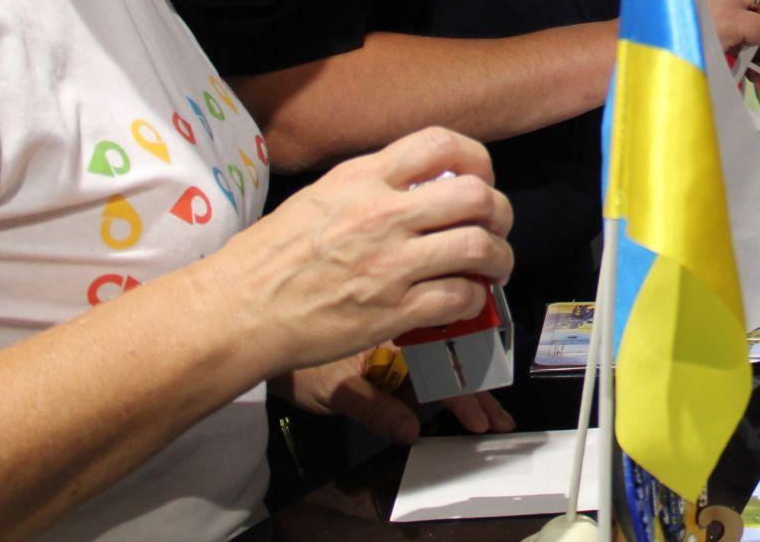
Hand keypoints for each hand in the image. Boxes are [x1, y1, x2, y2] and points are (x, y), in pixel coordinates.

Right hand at [202, 127, 513, 380]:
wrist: (236, 311)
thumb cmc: (270, 256)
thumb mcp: (320, 194)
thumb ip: (371, 183)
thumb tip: (421, 183)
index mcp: (362, 178)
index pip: (440, 143)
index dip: (477, 158)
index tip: (481, 178)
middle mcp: (382, 214)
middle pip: (476, 196)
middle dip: (499, 212)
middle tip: (495, 228)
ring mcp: (390, 265)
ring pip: (480, 248)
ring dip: (499, 259)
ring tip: (494, 268)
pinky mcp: (393, 312)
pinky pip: (459, 298)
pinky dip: (473, 299)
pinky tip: (464, 300)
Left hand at [276, 349, 516, 445]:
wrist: (264, 337)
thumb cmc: (295, 358)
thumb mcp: (334, 387)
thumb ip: (374, 408)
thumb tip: (410, 430)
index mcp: (394, 329)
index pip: (443, 356)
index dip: (464, 388)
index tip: (480, 413)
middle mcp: (402, 331)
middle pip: (452, 358)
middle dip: (475, 391)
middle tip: (495, 420)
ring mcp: (396, 342)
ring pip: (443, 363)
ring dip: (466, 389)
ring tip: (488, 416)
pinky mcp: (387, 353)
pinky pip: (424, 368)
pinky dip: (445, 385)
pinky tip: (462, 402)